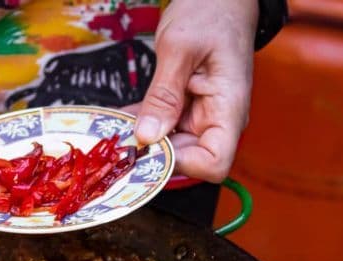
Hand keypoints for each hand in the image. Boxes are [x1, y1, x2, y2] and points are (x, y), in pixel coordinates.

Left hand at [133, 0, 257, 181]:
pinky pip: (162, 126)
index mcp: (228, 108)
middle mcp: (218, 119)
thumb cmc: (211, 12)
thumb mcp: (180, 48)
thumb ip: (163, 94)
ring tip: (115, 126)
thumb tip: (148, 136)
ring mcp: (202, 115)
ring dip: (142, 139)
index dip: (181, 164)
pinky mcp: (186, 108)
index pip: (213, 163)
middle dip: (153, 152)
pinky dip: (142, 123)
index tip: (150, 146)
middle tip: (119, 138)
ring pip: (170, 145)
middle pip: (187, 160)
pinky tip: (120, 116)